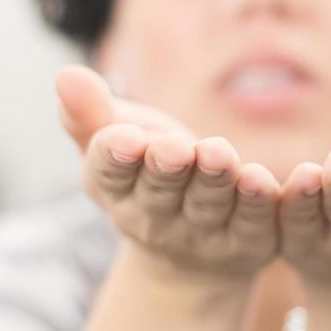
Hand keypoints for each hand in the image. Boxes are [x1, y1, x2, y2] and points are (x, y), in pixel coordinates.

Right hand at [54, 65, 280, 282]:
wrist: (190, 255)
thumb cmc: (147, 177)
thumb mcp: (115, 143)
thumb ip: (89, 113)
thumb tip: (65, 74)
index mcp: (116, 191)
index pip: (110, 173)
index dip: (116, 156)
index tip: (124, 138)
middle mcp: (155, 220)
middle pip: (159, 192)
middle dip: (166, 168)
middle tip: (173, 148)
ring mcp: (201, 235)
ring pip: (208, 205)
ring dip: (214, 180)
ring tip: (218, 154)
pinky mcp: (247, 242)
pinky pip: (257, 219)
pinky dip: (262, 200)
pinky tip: (265, 179)